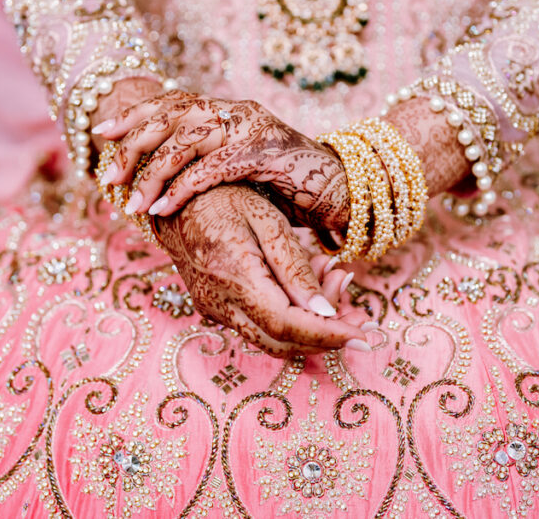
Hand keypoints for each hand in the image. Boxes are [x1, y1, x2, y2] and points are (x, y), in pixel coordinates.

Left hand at [93, 91, 349, 232]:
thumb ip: (208, 162)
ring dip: (154, 173)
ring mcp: (252, 128)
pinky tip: (164, 207)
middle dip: (133, 144)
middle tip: (109, 174)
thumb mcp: (241, 168)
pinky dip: (184, 187)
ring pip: (188, 140)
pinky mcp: (266, 152)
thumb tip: (161, 177)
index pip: (173, 102)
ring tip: (132, 202)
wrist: (344, 189)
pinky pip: (214, 166)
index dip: (136, 114)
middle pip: (172, 116)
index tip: (103, 132)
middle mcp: (238, 111)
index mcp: (229, 109)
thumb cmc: (290, 185)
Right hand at [153, 184, 372, 356]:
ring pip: (270, 339)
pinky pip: (256, 323)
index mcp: (234, 276)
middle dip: (327, 336)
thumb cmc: (223, 195)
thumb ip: (294, 267)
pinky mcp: (213, 306)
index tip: (365, 337)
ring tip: (338, 280)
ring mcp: (212, 308)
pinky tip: (308, 282)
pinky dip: (290, 313)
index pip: (287, 325)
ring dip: (311, 323)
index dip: (329, 335)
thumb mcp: (267, 219)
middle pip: (281, 342)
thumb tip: (327, 312)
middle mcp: (219, 302)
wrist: (172, 196)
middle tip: (360, 311)